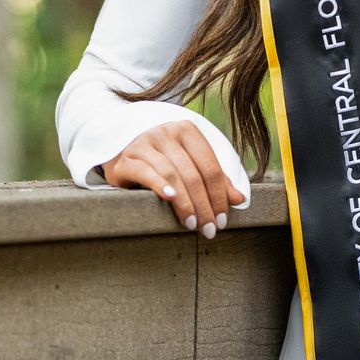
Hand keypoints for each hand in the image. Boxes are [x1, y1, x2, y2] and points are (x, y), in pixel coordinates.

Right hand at [102, 119, 245, 238]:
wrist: (119, 152)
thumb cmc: (160, 161)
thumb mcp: (188, 165)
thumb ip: (213, 179)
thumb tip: (240, 199)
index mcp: (187, 131)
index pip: (210, 166)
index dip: (219, 195)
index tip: (222, 219)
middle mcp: (166, 133)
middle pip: (193, 173)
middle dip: (204, 205)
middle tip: (209, 228)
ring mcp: (144, 143)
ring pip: (172, 174)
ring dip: (185, 202)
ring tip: (191, 223)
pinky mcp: (126, 159)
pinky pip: (145, 172)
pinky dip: (159, 185)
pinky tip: (170, 199)